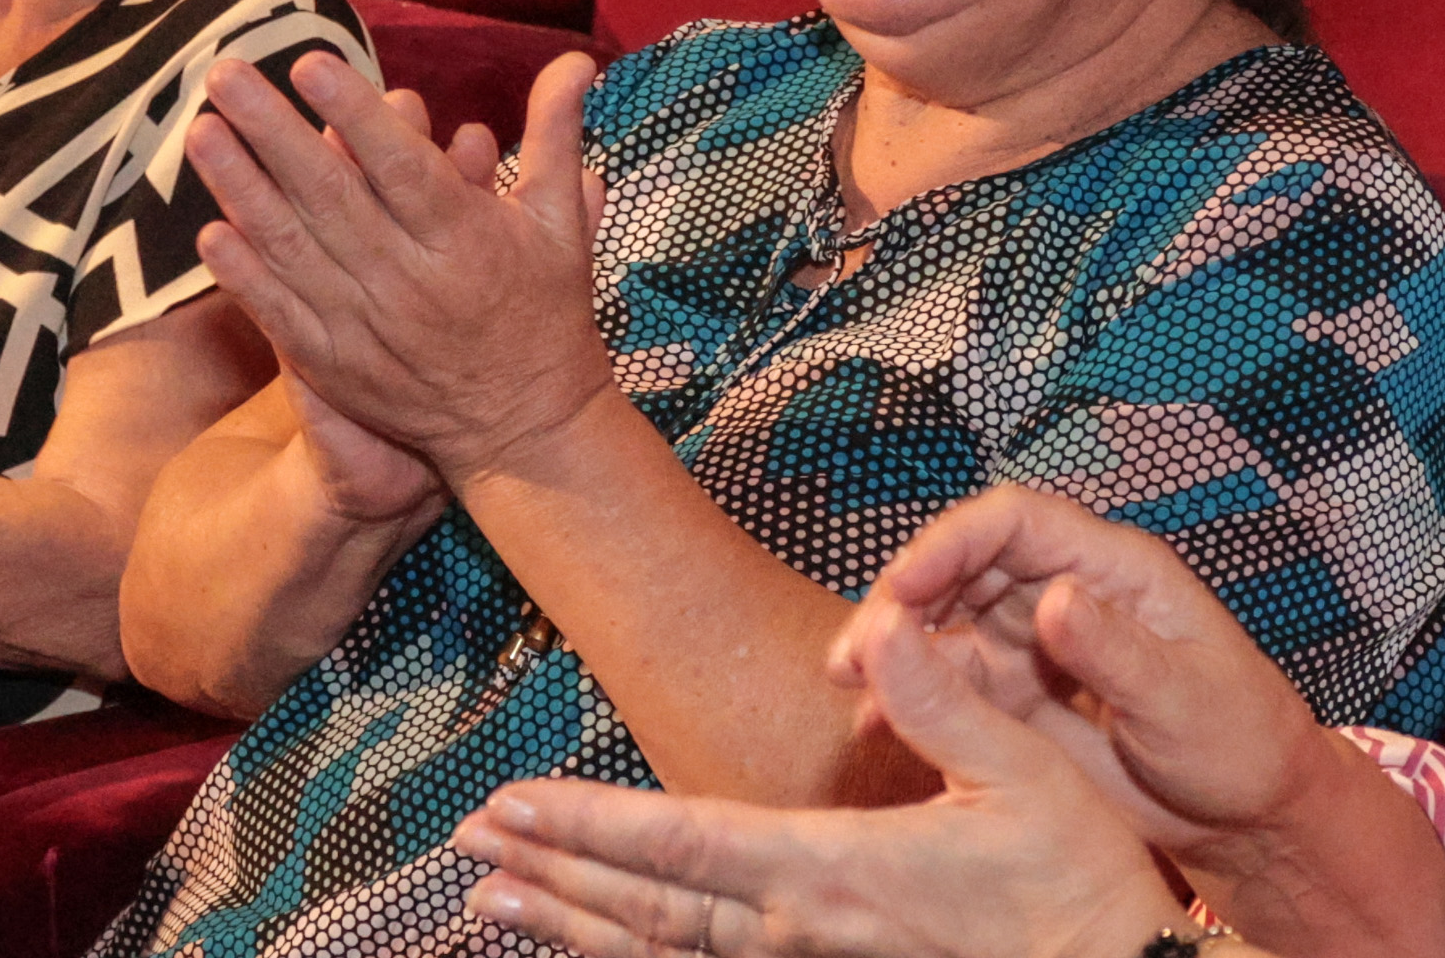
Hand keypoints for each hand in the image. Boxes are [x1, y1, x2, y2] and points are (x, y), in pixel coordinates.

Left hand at [190, 48, 614, 486]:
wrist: (526, 432)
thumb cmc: (545, 314)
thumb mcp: (560, 223)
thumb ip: (555, 134)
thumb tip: (577, 58)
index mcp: (466, 238)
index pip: (401, 167)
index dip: (355, 116)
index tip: (308, 63)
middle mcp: (410, 279)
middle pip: (331, 196)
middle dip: (272, 131)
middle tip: (224, 74)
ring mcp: (366, 325)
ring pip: (294, 248)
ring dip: (241, 189)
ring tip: (200, 132)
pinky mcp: (337, 365)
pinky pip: (281, 313)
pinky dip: (245, 275)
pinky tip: (208, 231)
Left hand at [452, 616, 1190, 957]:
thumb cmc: (1083, 893)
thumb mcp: (1030, 777)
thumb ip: (946, 700)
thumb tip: (887, 623)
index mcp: (833, 872)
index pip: (677, 843)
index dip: (584, 827)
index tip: (504, 810)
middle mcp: (799, 936)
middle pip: (643, 905)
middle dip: (548, 873)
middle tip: (463, 850)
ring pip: (662, 955)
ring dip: (571, 927)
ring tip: (491, 908)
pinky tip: (597, 950)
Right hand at [840, 487, 1347, 877]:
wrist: (1248, 819)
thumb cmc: (1242, 745)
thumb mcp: (1187, 700)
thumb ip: (1119, 651)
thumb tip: (1053, 598)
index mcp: (1112, 568)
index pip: (1014, 522)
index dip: (951, 541)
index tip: (906, 585)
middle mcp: (1061, 589)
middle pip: (959, 564)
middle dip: (900, 597)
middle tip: (856, 648)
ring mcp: (1033, 639)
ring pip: (940, 617)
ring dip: (890, 642)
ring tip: (848, 680)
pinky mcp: (1015, 687)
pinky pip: (945, 675)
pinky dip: (904, 690)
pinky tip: (874, 719)